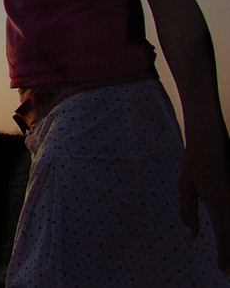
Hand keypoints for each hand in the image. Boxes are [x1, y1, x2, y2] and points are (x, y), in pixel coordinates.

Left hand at [179, 126, 229, 274]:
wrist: (211, 138)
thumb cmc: (194, 162)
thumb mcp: (185, 186)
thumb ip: (188, 212)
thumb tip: (190, 238)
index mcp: (218, 203)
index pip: (225, 235)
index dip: (226, 256)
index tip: (224, 271)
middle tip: (229, 271)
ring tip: (229, 255)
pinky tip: (229, 233)